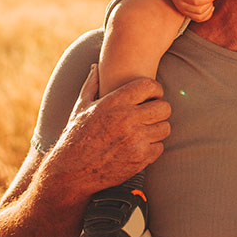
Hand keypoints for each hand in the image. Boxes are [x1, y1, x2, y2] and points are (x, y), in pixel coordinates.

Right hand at [52, 65, 171, 194]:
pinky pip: (160, 147)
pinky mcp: (139, 158)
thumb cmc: (75, 136)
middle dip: (159, 109)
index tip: (151, 96)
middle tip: (151, 114)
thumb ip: (92, 84)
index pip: (150, 86)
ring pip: (165, 128)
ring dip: (158, 128)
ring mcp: (135, 140)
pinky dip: (153, 147)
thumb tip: (96, 66)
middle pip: (164, 107)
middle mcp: (127, 119)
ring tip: (146, 130)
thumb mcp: (80, 107)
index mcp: (114, 102)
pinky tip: (140, 145)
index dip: (154, 89)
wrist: (71, 170)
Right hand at [156, 0, 218, 21]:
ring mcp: (183, 10)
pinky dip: (207, 14)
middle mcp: (181, 5)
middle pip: (199, 10)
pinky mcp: (186, 12)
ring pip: (200, 17)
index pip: (196, 1)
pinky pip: (198, 19)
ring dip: (209, 9)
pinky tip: (209, 4)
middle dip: (210, 1)